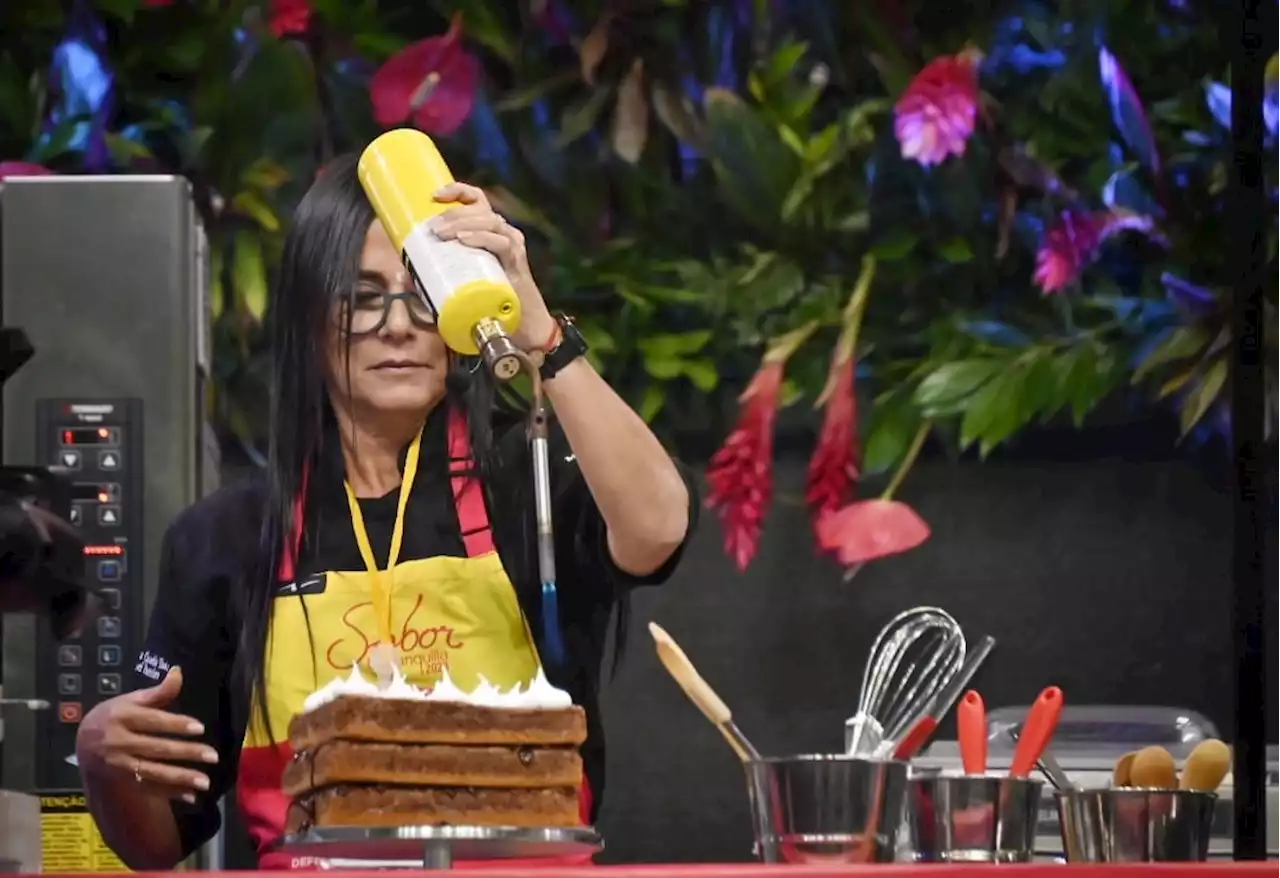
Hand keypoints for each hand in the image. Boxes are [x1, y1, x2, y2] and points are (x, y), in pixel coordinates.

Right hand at [76, 667, 216, 802]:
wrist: (84, 742)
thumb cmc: (114, 716)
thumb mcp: (131, 700)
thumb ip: (157, 692)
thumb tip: (178, 672)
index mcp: (122, 717)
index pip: (153, 721)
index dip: (176, 724)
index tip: (200, 728)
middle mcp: (119, 742)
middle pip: (156, 749)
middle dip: (186, 753)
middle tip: (213, 756)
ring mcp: (120, 765)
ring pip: (153, 772)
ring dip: (180, 778)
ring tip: (205, 782)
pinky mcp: (122, 781)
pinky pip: (148, 789)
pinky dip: (170, 794)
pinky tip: (191, 796)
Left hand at [431, 182, 556, 350]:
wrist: (523, 327)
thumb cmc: (491, 302)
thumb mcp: (461, 283)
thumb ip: (435, 277)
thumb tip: (403, 274)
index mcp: (490, 231)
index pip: (477, 200)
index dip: (457, 191)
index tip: (433, 196)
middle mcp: (504, 233)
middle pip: (479, 209)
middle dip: (453, 213)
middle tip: (432, 228)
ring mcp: (513, 246)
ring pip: (489, 221)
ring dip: (463, 224)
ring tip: (443, 233)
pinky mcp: (517, 263)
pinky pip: (501, 243)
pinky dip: (481, 238)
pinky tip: (465, 240)